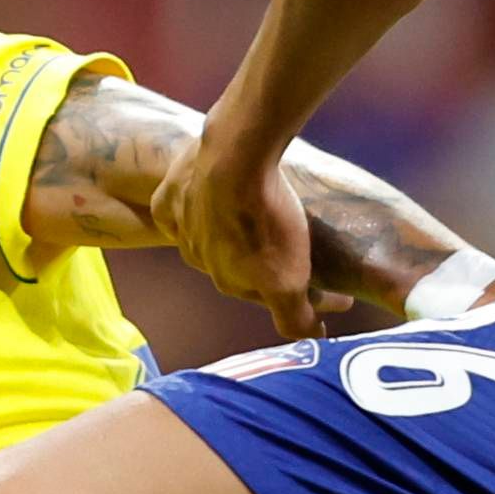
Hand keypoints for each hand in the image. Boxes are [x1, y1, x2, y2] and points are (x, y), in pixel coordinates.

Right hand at [155, 117, 319, 338]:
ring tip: (257, 208)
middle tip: (290, 237)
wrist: (235, 158)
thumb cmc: (266, 221)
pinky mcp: (170, 193)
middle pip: (234, 261)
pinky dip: (194, 203)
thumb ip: (295, 317)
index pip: (262, 289)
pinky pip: (180, 204)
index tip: (324, 275)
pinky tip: (212, 191)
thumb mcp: (288, 280)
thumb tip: (315, 336)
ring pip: (206, 232)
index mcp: (226, 281)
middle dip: (259, 259)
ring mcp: (180, 224)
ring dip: (228, 229)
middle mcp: (196, 258)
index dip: (294, 285)